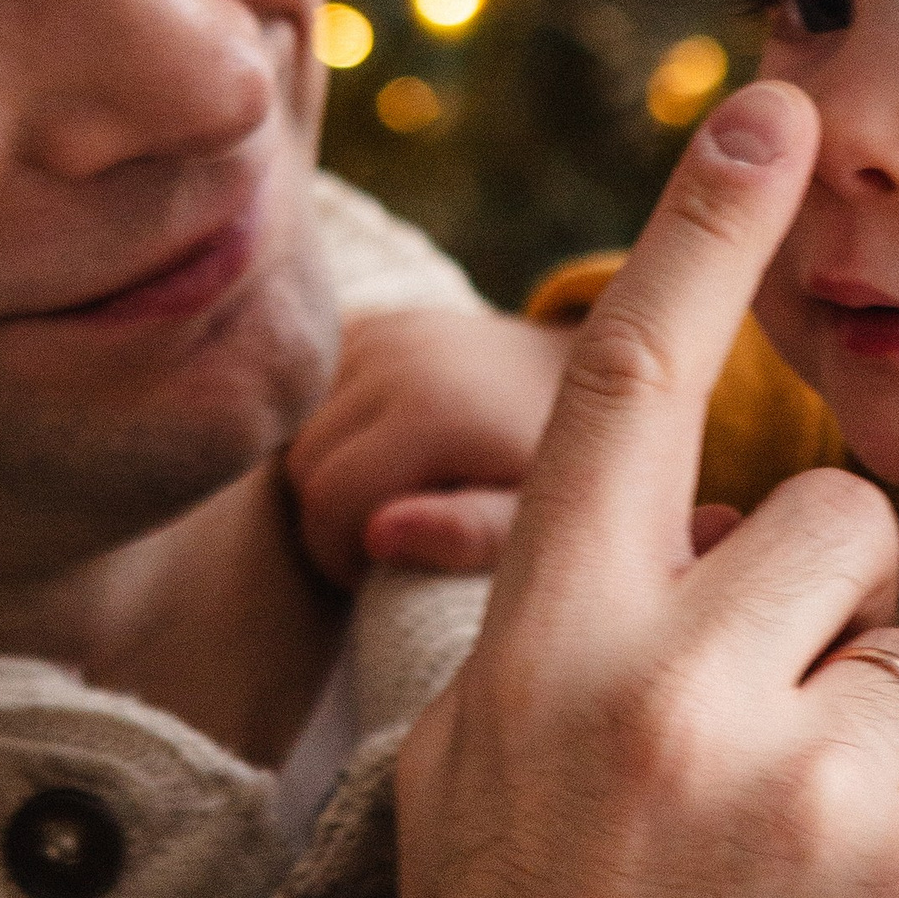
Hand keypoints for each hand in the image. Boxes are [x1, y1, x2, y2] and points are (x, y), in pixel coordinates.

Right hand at [285, 308, 574, 581]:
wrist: (601, 377)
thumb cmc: (567, 469)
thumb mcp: (535, 516)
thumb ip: (467, 534)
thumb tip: (378, 536)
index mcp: (433, 411)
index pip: (328, 501)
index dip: (338, 555)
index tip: (378, 576)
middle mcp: (394, 358)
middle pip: (302, 463)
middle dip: (326, 519)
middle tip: (380, 545)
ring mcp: (380, 331)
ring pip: (297, 425)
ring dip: (323, 472)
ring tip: (383, 499)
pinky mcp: (373, 321)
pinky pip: (310, 388)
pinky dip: (323, 426)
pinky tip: (373, 450)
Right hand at [385, 82, 898, 897]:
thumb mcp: (480, 772)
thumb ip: (577, 621)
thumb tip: (687, 505)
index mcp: (542, 650)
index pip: (624, 394)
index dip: (700, 236)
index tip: (772, 103)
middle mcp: (666, 697)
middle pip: (836, 523)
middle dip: (827, 610)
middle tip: (757, 751)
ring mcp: (799, 793)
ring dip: (877, 742)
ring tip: (783, 876)